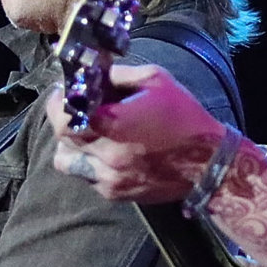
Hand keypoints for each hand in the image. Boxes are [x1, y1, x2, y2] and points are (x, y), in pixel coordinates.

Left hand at [48, 62, 225, 203]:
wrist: (208, 163)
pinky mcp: (114, 193)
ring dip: (70, 145)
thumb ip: (120, 74)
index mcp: (114, 124)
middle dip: (61, 121)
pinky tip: (103, 151)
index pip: (63, 117)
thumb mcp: (156, 81)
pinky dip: (87, 163)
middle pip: (61, 139)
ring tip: (85, 133)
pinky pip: (85, 177)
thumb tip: (93, 73)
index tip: (62, 93)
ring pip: (66, 162)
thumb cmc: (184, 117)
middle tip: (69, 109)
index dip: (57, 103)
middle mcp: (106, 154)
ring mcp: (108, 177)